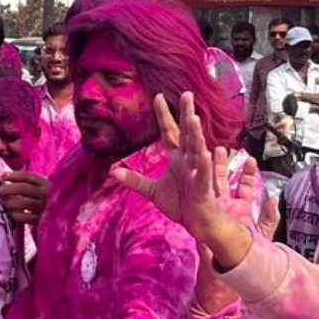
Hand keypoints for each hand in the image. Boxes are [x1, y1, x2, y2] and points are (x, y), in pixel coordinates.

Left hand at [0, 170, 48, 227]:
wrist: (63, 218)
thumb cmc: (47, 199)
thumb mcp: (41, 188)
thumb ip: (25, 182)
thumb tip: (0, 176)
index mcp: (45, 183)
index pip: (26, 176)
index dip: (11, 175)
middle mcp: (45, 194)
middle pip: (23, 188)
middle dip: (8, 188)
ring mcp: (44, 207)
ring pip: (23, 202)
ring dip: (9, 202)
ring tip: (2, 202)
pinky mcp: (42, 220)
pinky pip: (25, 217)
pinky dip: (15, 214)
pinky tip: (10, 213)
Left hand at [109, 94, 246, 262]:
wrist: (196, 223)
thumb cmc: (180, 205)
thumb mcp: (152, 191)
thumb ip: (134, 180)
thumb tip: (112, 171)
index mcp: (177, 159)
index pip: (169, 132)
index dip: (164, 115)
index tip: (158, 96)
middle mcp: (188, 161)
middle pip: (187, 134)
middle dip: (187, 115)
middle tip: (187, 94)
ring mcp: (197, 172)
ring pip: (197, 149)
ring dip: (195, 135)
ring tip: (193, 118)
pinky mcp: (203, 188)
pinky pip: (205, 175)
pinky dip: (206, 164)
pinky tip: (207, 153)